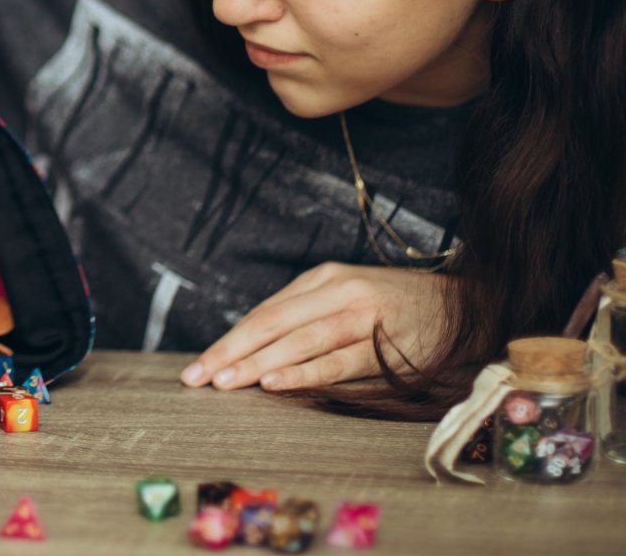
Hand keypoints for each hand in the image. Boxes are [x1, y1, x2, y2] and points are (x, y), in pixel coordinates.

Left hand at [179, 262, 446, 391]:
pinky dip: (303, 372)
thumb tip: (256, 350)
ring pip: (298, 340)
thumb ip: (307, 316)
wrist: (461, 303)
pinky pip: (336, 361)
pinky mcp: (384, 344)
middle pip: (272, 323)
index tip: (200, 366)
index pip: (265, 312)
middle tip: (198, 377)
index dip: (229, 339)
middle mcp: (337, 291)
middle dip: (230, 351)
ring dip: (257, 363)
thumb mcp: (346, 297)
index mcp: (323, 278)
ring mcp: (361, 316)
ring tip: (225, 382)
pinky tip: (274, 382)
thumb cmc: (395, 306)